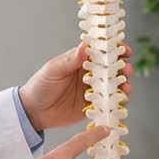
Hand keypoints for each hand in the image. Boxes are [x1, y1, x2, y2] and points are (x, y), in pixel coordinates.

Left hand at [18, 42, 132, 131]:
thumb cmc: (41, 85)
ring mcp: (93, 90)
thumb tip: (85, 47)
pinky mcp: (93, 106)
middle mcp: (90, 74)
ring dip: (123, 85)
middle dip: (123, 68)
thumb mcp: (53, 69)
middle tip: (126, 70)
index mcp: (81, 61)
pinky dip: (117, 102)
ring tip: (125, 87)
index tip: (124, 50)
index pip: (101, 52)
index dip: (115, 49)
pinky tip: (120, 101)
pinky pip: (109, 103)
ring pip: (114, 86)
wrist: (33, 111)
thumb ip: (70, 60)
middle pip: (112, 69)